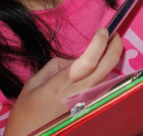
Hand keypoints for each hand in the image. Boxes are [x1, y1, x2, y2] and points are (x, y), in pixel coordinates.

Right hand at [6, 30, 123, 135]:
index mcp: (62, 84)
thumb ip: (55, 66)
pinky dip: (105, 72)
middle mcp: (80, 92)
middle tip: (114, 34)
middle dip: (115, 46)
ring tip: (108, 46)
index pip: (88, 61)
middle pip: (107, 66)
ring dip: (111, 59)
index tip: (104, 31)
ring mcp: (88, 101)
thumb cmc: (27, 112)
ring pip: (107, 75)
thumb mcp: (33, 83)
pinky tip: (102, 66)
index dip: (99, 44)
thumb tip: (72, 59)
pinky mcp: (91, 106)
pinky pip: (103, 85)